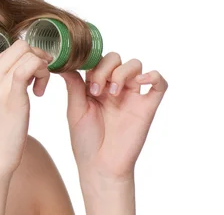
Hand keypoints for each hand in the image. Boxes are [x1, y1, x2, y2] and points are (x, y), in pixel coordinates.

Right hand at [0, 40, 52, 178]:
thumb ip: (2, 81)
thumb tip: (23, 66)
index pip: (10, 48)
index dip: (28, 57)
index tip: (35, 75)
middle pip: (20, 46)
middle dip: (38, 58)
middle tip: (41, 80)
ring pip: (28, 53)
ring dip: (42, 68)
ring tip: (40, 90)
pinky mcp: (10, 94)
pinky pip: (31, 65)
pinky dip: (43, 72)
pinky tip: (40, 92)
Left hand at [59, 52, 167, 179]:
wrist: (100, 165)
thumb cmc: (86, 140)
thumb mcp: (75, 109)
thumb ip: (74, 85)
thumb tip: (64, 64)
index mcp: (96, 85)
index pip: (97, 60)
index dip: (91, 64)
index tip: (84, 81)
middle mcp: (115, 87)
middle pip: (116, 58)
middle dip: (105, 68)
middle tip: (97, 90)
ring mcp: (132, 96)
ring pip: (135, 65)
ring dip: (122, 73)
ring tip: (113, 93)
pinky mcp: (147, 107)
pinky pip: (160, 84)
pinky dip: (154, 76)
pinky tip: (141, 82)